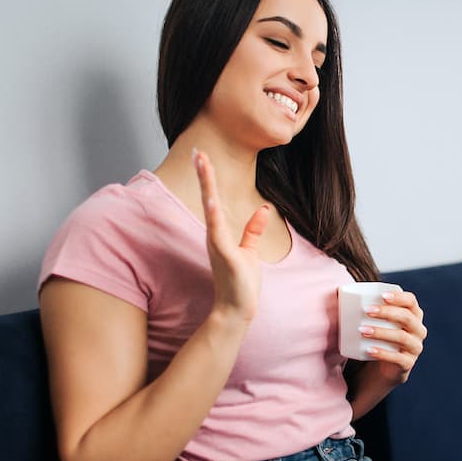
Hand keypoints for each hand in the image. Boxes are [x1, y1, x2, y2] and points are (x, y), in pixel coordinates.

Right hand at [194, 149, 269, 323]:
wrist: (237, 309)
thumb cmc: (241, 283)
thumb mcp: (250, 251)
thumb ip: (253, 230)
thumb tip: (264, 209)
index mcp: (219, 233)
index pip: (214, 200)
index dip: (209, 179)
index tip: (203, 157)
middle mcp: (214, 235)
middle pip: (208, 198)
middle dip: (204, 175)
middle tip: (197, 151)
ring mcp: (217, 244)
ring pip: (211, 209)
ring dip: (207, 186)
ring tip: (202, 163)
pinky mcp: (224, 255)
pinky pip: (218, 232)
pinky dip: (214, 216)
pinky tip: (211, 201)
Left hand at [358, 290, 426, 384]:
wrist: (383, 366)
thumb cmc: (379, 337)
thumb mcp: (377, 322)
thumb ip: (367, 306)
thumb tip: (338, 291)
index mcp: (414, 315)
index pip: (411, 301)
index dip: (398, 297)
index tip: (381, 295)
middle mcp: (418, 330)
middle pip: (407, 317)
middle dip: (387, 312)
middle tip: (367, 311)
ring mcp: (415, 347)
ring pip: (402, 337)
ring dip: (381, 332)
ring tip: (362, 330)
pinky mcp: (408, 363)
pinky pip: (398, 358)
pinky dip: (383, 353)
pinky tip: (369, 349)